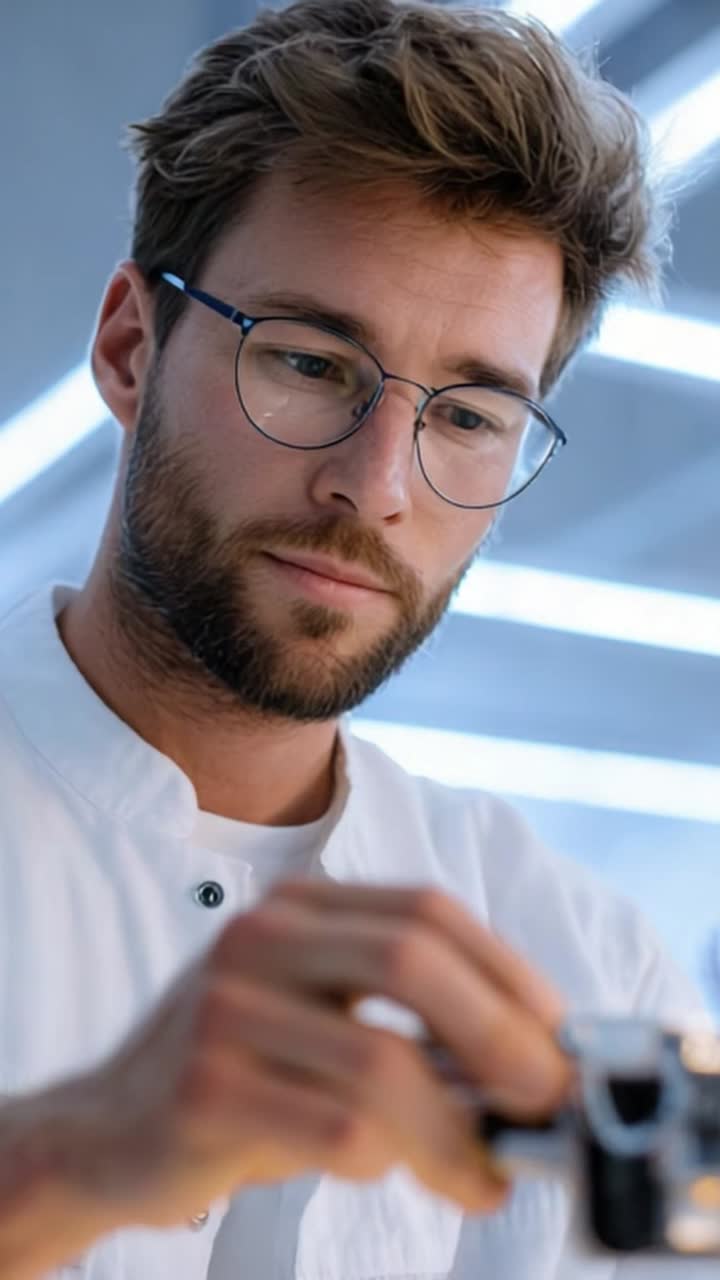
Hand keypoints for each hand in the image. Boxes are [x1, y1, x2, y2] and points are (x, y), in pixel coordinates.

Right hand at [48, 880, 571, 1230]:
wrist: (108, 1131)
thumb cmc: (245, 1075)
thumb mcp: (320, 1015)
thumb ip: (410, 1018)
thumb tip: (531, 1059)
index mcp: (297, 906)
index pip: (427, 910)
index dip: (509, 971)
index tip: (557, 1036)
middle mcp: (258, 938)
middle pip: (411, 960)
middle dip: (502, 1036)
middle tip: (548, 1100)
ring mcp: (224, 1010)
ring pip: (381, 1060)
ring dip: (458, 1132)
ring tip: (486, 1175)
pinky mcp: (203, 1090)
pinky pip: (336, 1129)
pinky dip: (395, 1162)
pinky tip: (403, 1173)